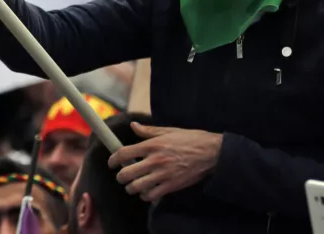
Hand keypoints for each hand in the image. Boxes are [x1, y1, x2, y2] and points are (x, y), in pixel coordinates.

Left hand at [107, 123, 221, 201]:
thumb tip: (133, 126)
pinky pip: (152, 195)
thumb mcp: (168, 131)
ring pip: (137, 187)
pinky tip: (147, 192)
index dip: (113, 160)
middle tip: (122, 176)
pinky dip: (146, 196)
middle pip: (126, 173)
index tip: (111, 163)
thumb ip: (148, 131)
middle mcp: (154, 160)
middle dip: (120, 177)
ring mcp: (163, 174)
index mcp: (151, 145)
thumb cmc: (191, 139)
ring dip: (132, 188)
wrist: (212, 152)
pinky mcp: (172, 185)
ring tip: (133, 186)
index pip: (123, 153)